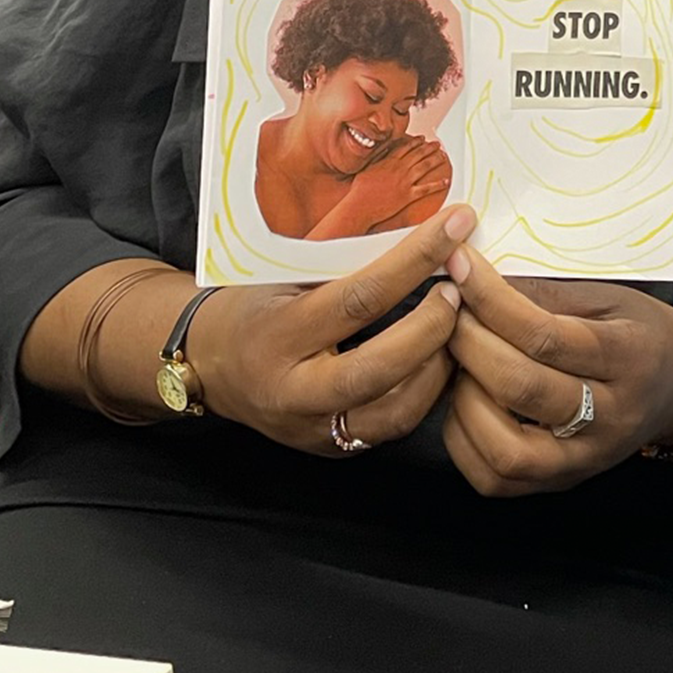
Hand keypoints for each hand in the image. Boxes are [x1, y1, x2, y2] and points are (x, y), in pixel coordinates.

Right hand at [184, 207, 475, 454]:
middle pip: (380, 369)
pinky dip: (428, 392)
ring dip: (441, 366)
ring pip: (396, 412)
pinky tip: (445, 358)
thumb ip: (344, 264)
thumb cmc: (255, 306)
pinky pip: (394, 428)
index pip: (359, 298)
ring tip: (461, 325)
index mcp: (277, 336)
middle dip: (434, 326)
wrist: (210, 366)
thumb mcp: (283, 277)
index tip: (456, 224)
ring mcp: (313, 429)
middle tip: (462, 288)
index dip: (415, 260)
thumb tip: (424, 224)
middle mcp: (293, 392)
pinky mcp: (333, 448)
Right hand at [342, 136, 451, 229]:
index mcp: (388, 162)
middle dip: (429, 147)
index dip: (416, 142)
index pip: (406, 148)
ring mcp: (404, 182)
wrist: (360, 207)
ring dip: (435, 160)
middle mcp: (399, 169)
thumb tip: (384, 149)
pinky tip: (446, 181)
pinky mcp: (408, 195)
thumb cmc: (360, 190)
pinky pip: (426, 188)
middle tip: (437, 144)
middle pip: (418, 154)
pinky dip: (438, 185)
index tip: (423, 138)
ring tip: (443, 156)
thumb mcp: (366, 169)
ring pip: (424, 167)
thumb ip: (377, 158)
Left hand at [441, 245, 672, 496]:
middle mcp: (610, 417)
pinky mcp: (561, 483)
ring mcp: (584, 459)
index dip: (492, 300)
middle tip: (448, 311)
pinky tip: (465, 399)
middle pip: (521, 387)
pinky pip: (495, 478)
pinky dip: (464, 438)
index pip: (546, 335)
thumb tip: (479, 281)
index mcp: (628, 357)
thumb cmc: (641, 333)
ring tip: (459, 361)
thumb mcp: (611, 297)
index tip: (459, 267)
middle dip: (469, 343)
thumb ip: (549, 294)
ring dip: (464, 399)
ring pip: (505, 449)